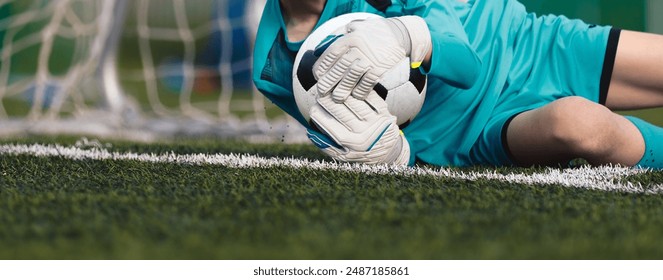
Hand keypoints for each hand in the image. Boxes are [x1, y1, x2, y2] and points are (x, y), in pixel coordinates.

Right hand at [307, 92, 409, 165]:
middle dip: (328, 101)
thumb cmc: (360, 152)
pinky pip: (370, 97)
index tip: (313, 109)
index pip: (330, 127)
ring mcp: (377, 123)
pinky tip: (349, 86)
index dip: (320, 116)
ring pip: (354, 102)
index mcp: (353, 145)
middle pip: (341, 112)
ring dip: (342, 93)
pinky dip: (359, 91)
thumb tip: (310, 133)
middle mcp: (365, 135)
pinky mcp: (385, 113)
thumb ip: (327, 145)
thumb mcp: (343, 155)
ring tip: (332, 88)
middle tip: (320, 94)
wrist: (388, 151)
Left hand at [313, 16, 430, 102]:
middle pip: (339, 68)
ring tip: (337, 98)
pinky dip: (361, 91)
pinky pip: (367, 83)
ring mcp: (369, 59)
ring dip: (343, 90)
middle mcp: (358, 48)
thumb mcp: (355, 27)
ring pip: (351, 78)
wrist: (399, 34)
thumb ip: (339, 35)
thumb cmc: (373, 32)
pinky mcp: (380, 69)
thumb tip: (320, 49)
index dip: (322, 66)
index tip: (318, 76)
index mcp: (350, 38)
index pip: (331, 54)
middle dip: (329, 81)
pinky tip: (356, 96)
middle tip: (322, 91)